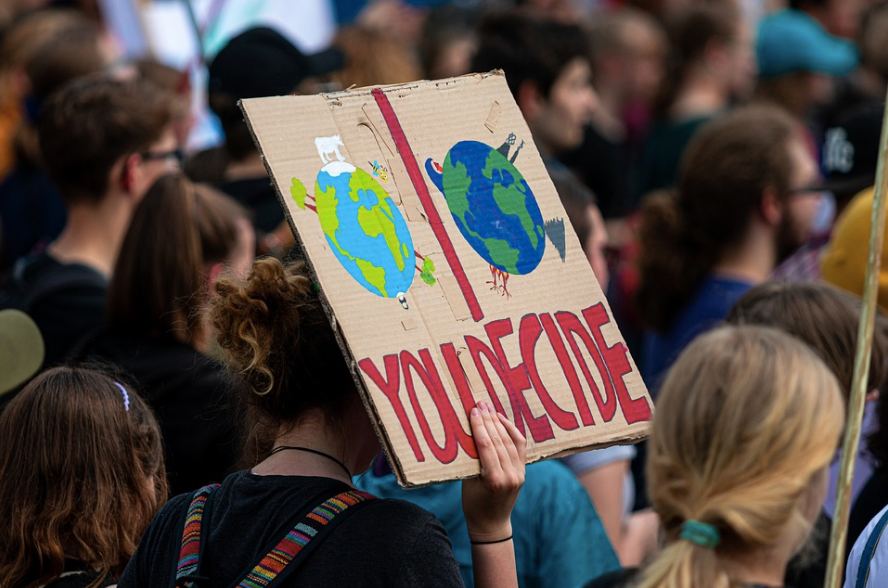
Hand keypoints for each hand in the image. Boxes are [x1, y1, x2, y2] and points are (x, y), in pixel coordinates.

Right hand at [462, 402, 525, 541]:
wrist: (491, 524)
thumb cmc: (473, 504)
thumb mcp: (467, 482)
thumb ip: (471, 460)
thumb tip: (469, 432)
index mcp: (493, 479)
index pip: (486, 445)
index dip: (479, 426)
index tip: (473, 411)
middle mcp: (509, 475)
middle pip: (499, 440)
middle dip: (488, 420)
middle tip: (480, 403)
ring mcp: (519, 474)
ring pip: (509, 441)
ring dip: (498, 422)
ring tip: (489, 408)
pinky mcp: (523, 472)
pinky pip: (519, 446)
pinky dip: (512, 431)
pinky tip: (502, 420)